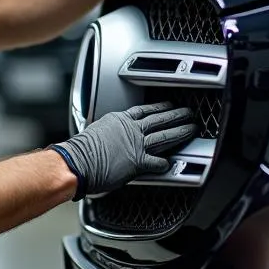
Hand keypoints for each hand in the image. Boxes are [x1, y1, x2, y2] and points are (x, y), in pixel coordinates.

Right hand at [50, 102, 197, 196]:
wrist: (77, 161)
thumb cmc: (80, 150)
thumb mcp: (95, 130)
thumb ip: (106, 131)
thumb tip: (106, 136)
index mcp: (119, 120)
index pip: (144, 110)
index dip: (158, 107)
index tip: (167, 105)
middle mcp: (131, 129)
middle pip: (159, 119)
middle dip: (176, 115)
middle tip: (188, 112)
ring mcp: (136, 144)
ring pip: (164, 135)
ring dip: (180, 131)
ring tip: (191, 129)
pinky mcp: (138, 161)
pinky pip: (156, 162)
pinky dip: (164, 163)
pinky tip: (172, 163)